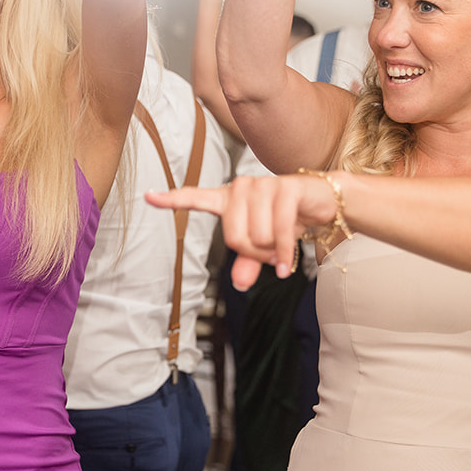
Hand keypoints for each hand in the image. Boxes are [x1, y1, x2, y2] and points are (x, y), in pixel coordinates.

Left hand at [146, 173, 340, 288]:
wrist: (322, 203)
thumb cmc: (285, 221)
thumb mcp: (263, 247)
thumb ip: (247, 264)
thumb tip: (239, 285)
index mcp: (228, 199)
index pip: (195, 198)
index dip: (171, 199)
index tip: (148, 196)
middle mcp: (241, 188)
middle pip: (234, 238)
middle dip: (255, 254)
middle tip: (269, 254)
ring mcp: (263, 185)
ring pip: (257, 236)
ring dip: (273, 252)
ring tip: (283, 246)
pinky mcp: (287, 188)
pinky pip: (279, 231)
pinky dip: (284, 254)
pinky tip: (286, 265)